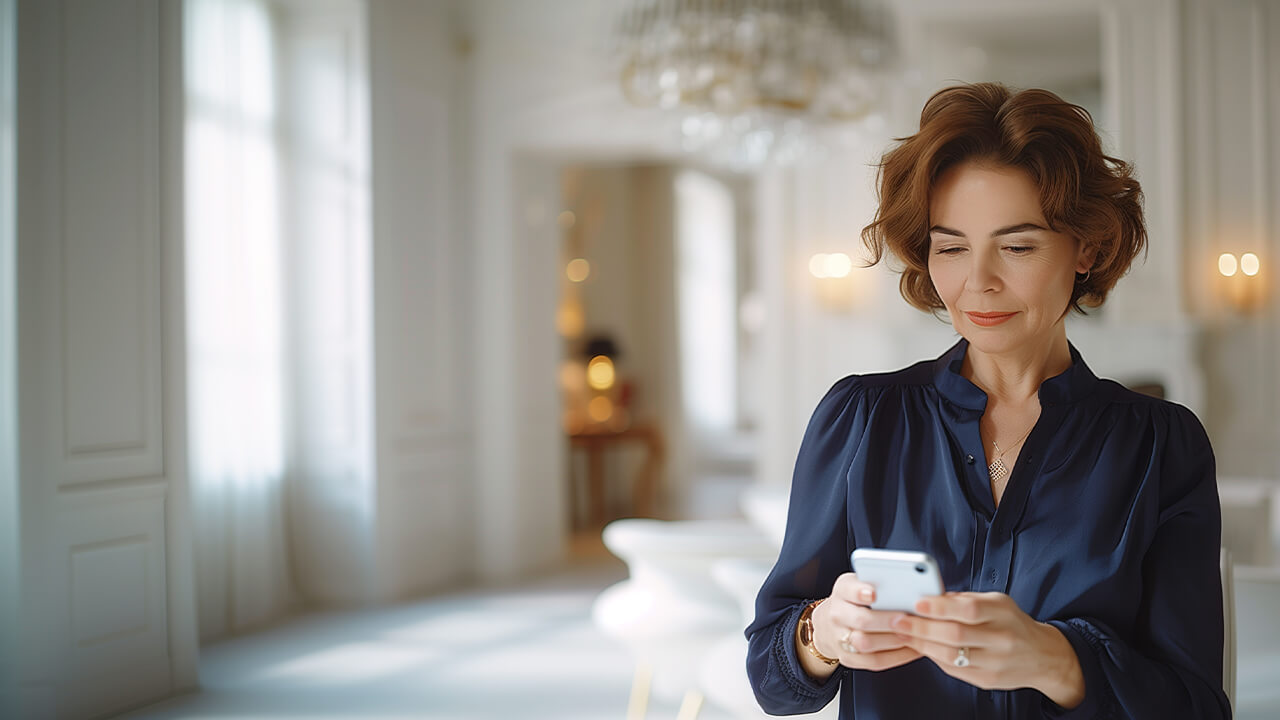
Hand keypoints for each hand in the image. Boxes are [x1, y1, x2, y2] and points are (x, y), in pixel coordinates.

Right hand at [811, 572, 923, 671]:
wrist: (830, 623)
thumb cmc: (855, 600)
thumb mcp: (861, 584)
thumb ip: (878, 582)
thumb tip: (910, 584)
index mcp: (842, 591)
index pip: (849, 590)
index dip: (860, 592)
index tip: (874, 594)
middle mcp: (837, 615)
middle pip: (861, 620)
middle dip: (887, 621)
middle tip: (908, 619)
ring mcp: (839, 639)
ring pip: (866, 644)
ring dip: (894, 640)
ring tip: (914, 634)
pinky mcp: (848, 658)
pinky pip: (873, 662)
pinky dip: (896, 657)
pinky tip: (912, 649)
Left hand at [889, 592, 1084, 707]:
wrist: (1042, 657)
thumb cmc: (1011, 623)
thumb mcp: (996, 602)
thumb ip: (964, 600)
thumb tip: (929, 595)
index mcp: (1003, 613)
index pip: (969, 610)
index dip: (940, 607)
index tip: (917, 602)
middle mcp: (1002, 639)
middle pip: (956, 635)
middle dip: (922, 627)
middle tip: (898, 620)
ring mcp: (995, 663)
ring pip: (952, 656)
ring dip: (921, 644)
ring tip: (902, 633)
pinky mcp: (987, 680)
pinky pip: (954, 670)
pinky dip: (933, 657)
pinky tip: (920, 647)